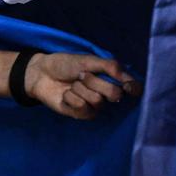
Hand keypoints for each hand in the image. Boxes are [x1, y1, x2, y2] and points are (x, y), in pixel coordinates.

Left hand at [25, 52, 140, 119]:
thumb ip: (109, 66)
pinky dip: (71, 97)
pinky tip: (65, 95)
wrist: (41, 73)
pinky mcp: (81, 114)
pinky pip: (82, 107)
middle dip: (95, 81)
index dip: (133, 89)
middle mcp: (106, 95)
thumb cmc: (65, 65)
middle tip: (81, 76)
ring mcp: (94, 106)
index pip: (133, 89)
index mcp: (111, 80)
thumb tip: (127, 77)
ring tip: (72, 85)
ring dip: (80, 88)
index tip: (128, 86)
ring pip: (97, 100)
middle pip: (115, 94)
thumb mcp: (87, 60)